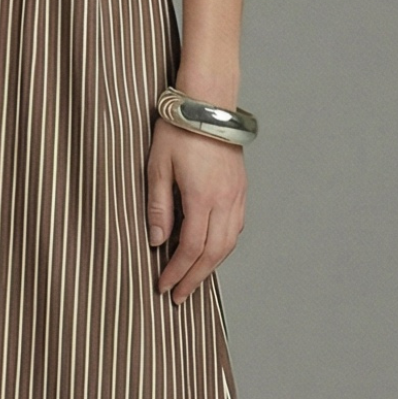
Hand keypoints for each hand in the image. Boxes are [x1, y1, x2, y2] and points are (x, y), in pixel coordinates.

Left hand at [146, 118, 245, 300]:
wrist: (207, 102)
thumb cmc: (177, 129)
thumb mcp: (157, 167)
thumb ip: (158, 207)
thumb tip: (156, 241)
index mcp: (203, 197)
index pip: (190, 248)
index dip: (177, 272)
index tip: (164, 286)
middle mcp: (225, 200)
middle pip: (213, 253)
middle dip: (195, 278)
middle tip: (179, 296)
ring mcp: (237, 194)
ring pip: (228, 243)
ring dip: (211, 266)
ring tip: (193, 279)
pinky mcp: (241, 188)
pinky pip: (236, 226)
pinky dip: (223, 245)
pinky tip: (211, 250)